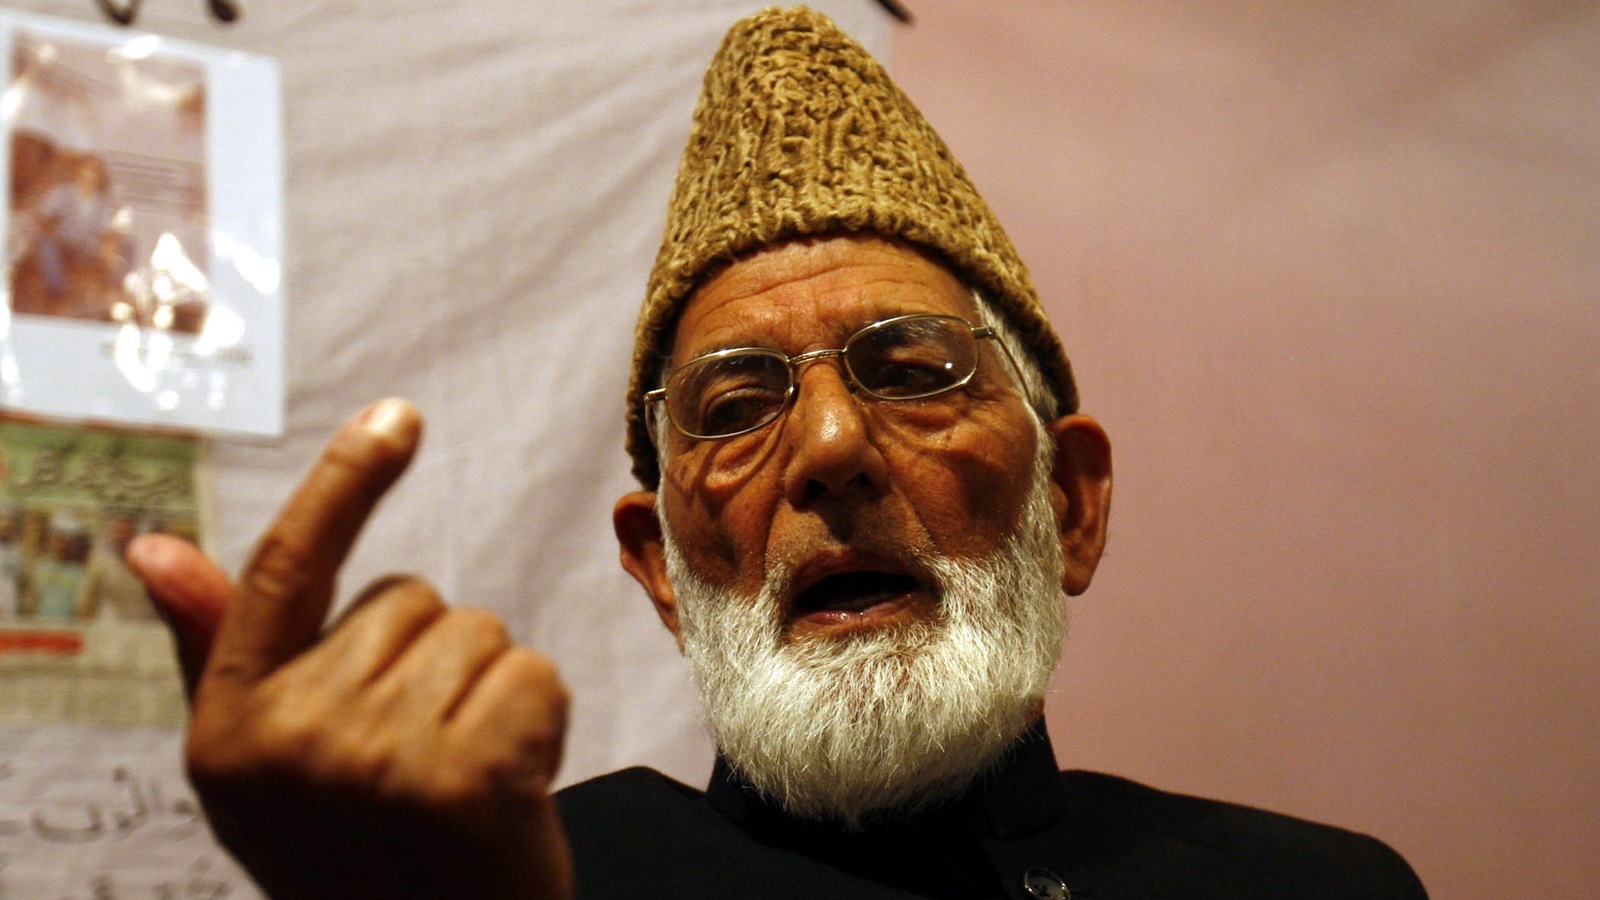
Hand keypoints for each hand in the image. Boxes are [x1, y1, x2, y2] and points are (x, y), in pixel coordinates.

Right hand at [129, 399, 572, 899]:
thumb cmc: (360, 851)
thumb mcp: (268, 761)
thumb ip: (221, 648)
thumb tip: (150, 543)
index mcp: (230, 725)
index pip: (286, 569)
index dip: (343, 480)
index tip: (397, 412)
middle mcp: (290, 738)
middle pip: (413, 598)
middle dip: (435, 661)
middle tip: (421, 762)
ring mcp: (375, 760)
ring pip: (481, 632)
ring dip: (489, 694)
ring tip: (462, 780)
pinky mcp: (466, 781)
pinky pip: (535, 673)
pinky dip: (543, 721)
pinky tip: (510, 791)